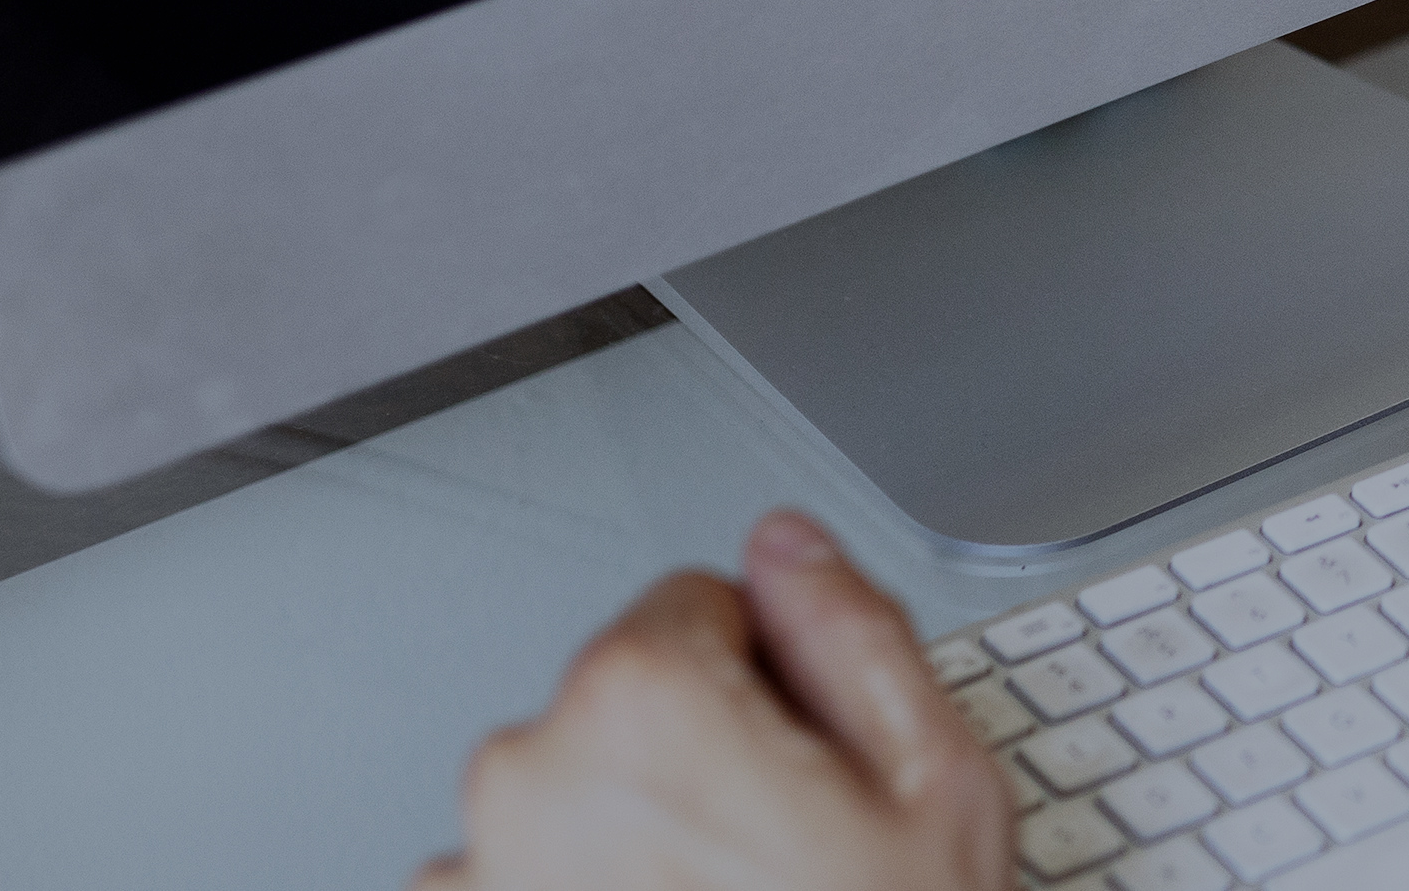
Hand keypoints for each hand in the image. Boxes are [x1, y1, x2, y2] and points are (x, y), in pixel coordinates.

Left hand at [415, 508, 1008, 890]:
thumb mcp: (935, 788)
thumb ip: (852, 633)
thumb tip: (789, 550)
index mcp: (645, 701)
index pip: (696, 604)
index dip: (772, 679)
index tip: (801, 764)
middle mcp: (527, 778)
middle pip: (618, 708)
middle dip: (688, 763)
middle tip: (770, 865)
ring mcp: (473, 881)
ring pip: (562, 810)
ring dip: (620, 851)